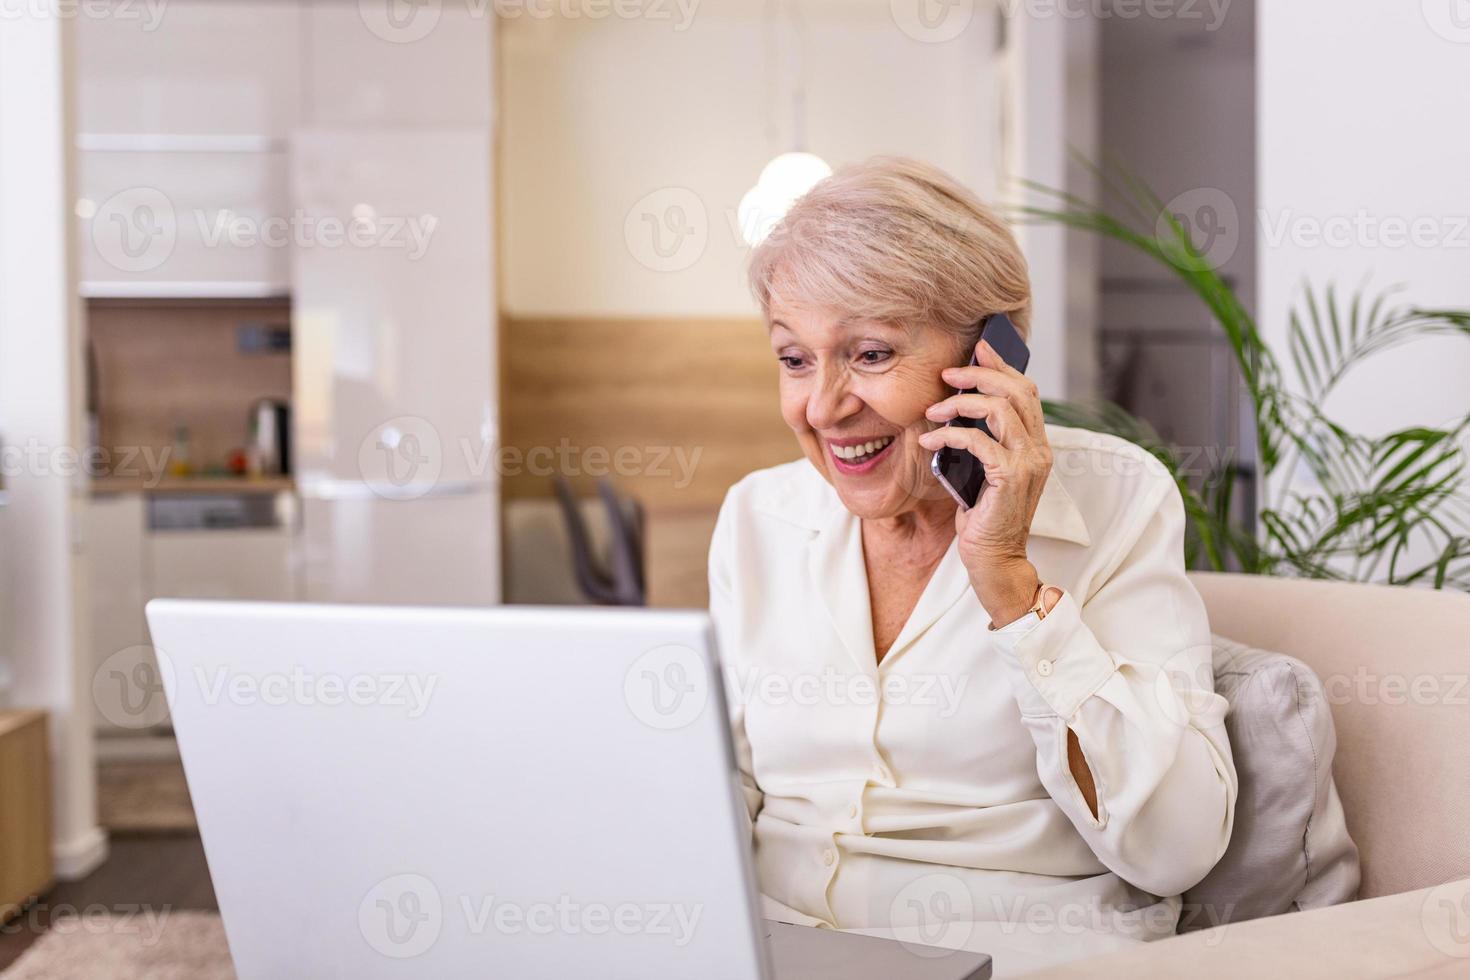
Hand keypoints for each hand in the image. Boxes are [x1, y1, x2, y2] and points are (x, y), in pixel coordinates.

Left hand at [918, 338, 1051, 625]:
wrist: (995, 560)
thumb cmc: (985, 516)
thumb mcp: (984, 470)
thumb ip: (983, 441)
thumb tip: (956, 406)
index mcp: (1036, 444)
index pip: (1026, 391)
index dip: (1002, 366)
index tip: (977, 350)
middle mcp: (1039, 450)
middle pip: (1016, 391)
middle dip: (979, 375)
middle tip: (947, 375)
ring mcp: (1028, 463)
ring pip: (998, 409)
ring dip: (960, 403)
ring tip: (933, 410)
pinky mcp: (1010, 478)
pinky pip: (978, 441)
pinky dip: (949, 435)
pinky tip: (930, 440)